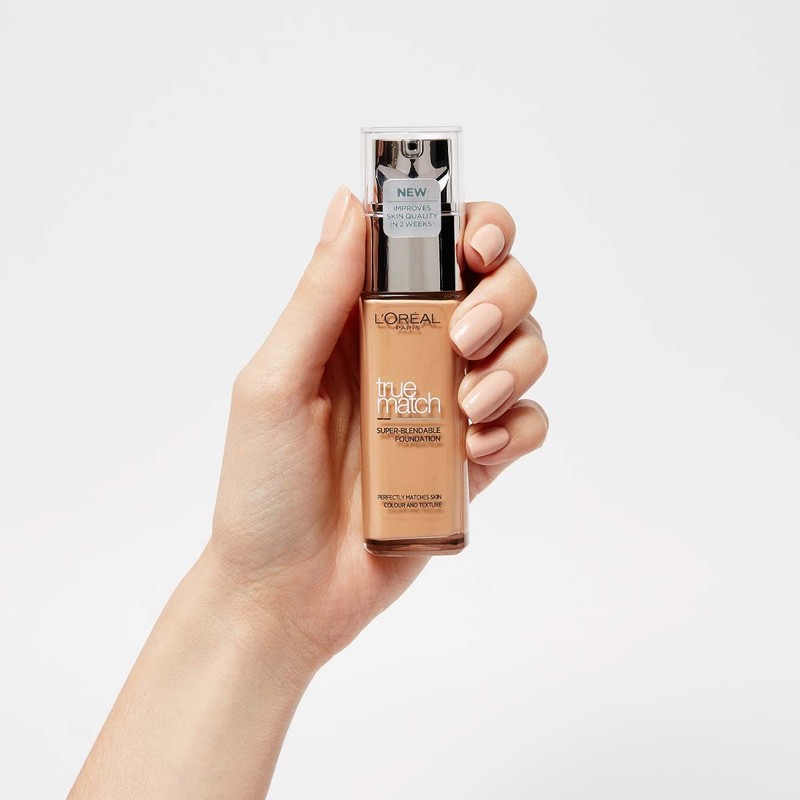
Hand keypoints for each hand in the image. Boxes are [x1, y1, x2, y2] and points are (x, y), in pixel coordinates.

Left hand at [208, 186, 548, 671]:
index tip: (473, 249)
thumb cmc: (265, 488)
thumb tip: (352, 200)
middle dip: (502, 299)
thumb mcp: (275, 382)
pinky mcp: (473, 461)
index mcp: (364, 322)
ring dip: (516, 363)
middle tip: (465, 338)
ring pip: (526, 350)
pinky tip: (478, 449)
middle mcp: (414, 353)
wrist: (288, 591)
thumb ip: (319, 295)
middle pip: (500, 288)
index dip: (471, 228)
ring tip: (471, 406)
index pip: (435, 247)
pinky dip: (520, 426)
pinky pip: (529, 423)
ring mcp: (448, 406)